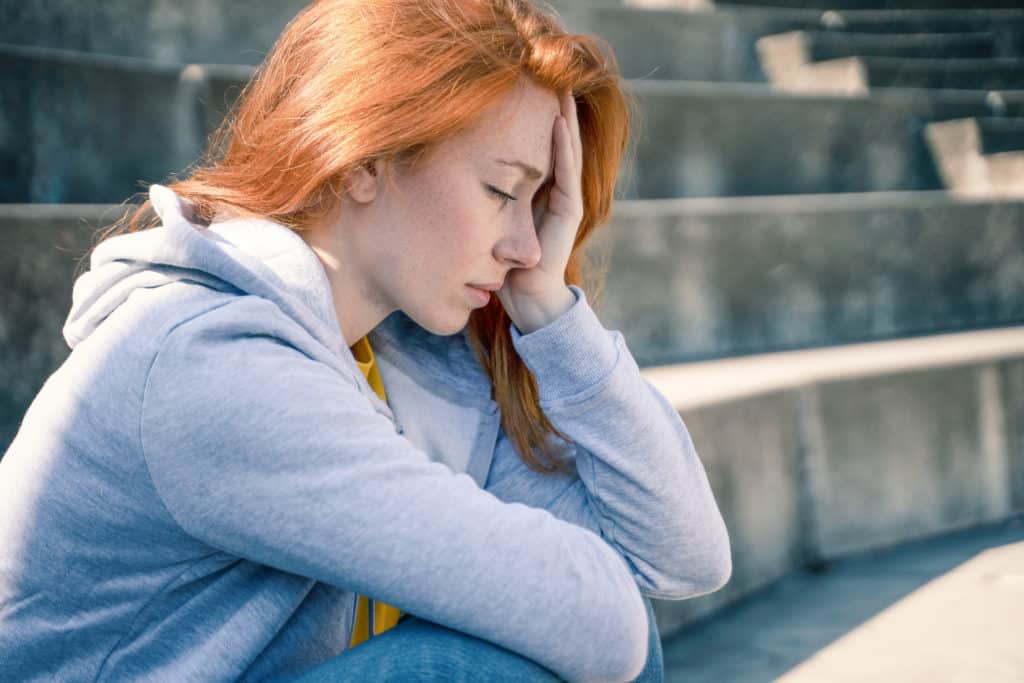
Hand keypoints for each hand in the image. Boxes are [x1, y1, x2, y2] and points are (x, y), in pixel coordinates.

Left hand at [497, 89, 582, 333]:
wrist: (525, 297)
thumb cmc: (500, 263)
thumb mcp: (482, 219)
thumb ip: (473, 198)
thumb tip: (438, 170)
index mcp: (533, 189)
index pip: (534, 144)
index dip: (528, 116)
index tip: (519, 85)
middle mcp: (552, 189)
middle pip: (553, 139)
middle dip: (549, 108)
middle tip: (545, 73)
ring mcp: (564, 199)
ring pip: (566, 149)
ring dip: (563, 118)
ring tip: (559, 86)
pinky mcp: (569, 211)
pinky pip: (567, 171)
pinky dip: (563, 146)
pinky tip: (557, 121)